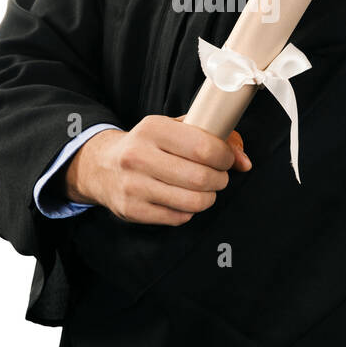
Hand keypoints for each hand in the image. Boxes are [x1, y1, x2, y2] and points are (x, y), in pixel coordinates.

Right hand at [65, 114, 251, 225]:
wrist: (102, 166)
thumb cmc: (147, 145)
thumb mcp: (174, 129)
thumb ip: (212, 138)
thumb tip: (243, 161)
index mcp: (152, 128)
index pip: (203, 147)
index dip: (225, 157)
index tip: (227, 159)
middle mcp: (138, 156)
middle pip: (200, 178)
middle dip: (219, 180)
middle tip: (218, 177)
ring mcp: (133, 185)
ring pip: (192, 202)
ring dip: (208, 198)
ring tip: (204, 190)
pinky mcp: (131, 210)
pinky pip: (178, 218)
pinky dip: (188, 211)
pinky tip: (182, 199)